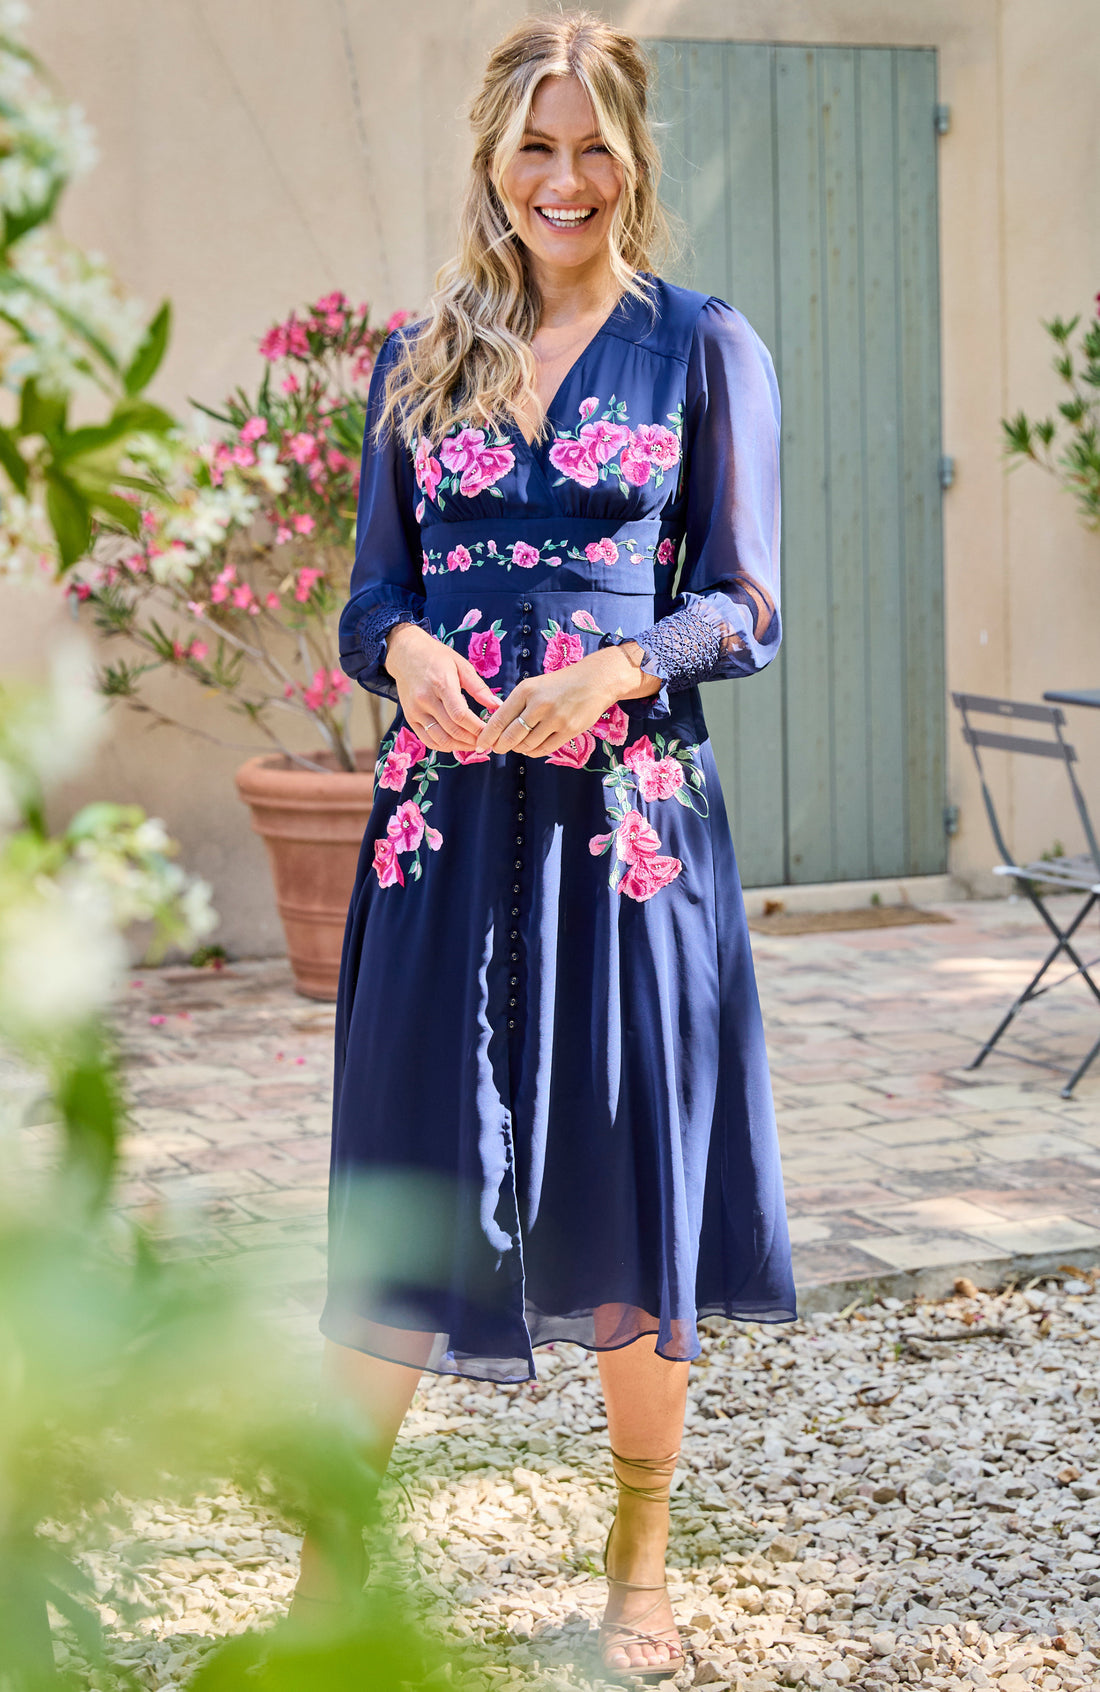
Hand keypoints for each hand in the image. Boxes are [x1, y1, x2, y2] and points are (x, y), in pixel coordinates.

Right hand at [384, 622, 499, 751]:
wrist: (406, 653)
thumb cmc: (437, 657)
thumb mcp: (461, 665)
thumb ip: (478, 687)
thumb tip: (497, 705)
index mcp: (441, 684)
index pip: (460, 715)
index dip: (477, 728)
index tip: (490, 731)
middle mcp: (425, 699)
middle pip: (452, 730)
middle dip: (472, 740)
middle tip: (486, 741)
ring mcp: (415, 711)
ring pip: (440, 739)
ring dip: (460, 747)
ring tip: (474, 745)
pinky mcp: (409, 718)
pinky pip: (427, 740)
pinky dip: (444, 746)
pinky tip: (456, 744)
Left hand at [474, 643, 660, 757]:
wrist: (595, 680)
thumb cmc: (560, 684)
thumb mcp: (535, 685)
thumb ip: (516, 704)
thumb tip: (495, 727)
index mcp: (526, 690)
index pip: (500, 718)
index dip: (487, 735)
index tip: (480, 745)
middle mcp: (539, 704)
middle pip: (511, 735)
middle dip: (500, 746)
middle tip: (496, 750)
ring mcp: (555, 718)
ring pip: (527, 744)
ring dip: (518, 748)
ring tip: (517, 745)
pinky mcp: (569, 730)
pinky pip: (544, 749)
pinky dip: (533, 751)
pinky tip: (530, 748)